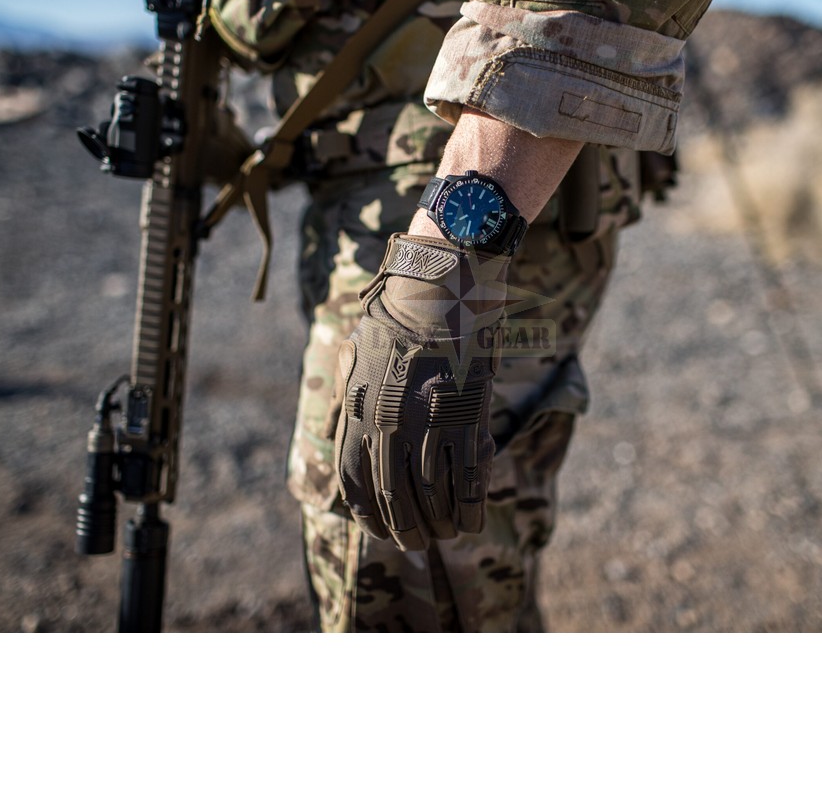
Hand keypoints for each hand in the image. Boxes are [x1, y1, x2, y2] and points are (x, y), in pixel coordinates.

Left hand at [328, 234, 507, 550]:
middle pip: (393, 496)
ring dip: (442, 522)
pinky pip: (469, 477)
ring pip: (433, 493)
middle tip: (421, 543)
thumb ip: (354, 393)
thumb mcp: (360, 351)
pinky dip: (471, 506)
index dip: (368, 516)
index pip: (353, 480)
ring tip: (451, 533)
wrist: (443, 278)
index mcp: (358, 406)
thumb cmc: (403, 312)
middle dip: (407, 529)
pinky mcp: (467, 413)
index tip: (382, 533)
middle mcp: (387, 420)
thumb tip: (347, 426)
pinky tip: (474, 520)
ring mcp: (428, 419)